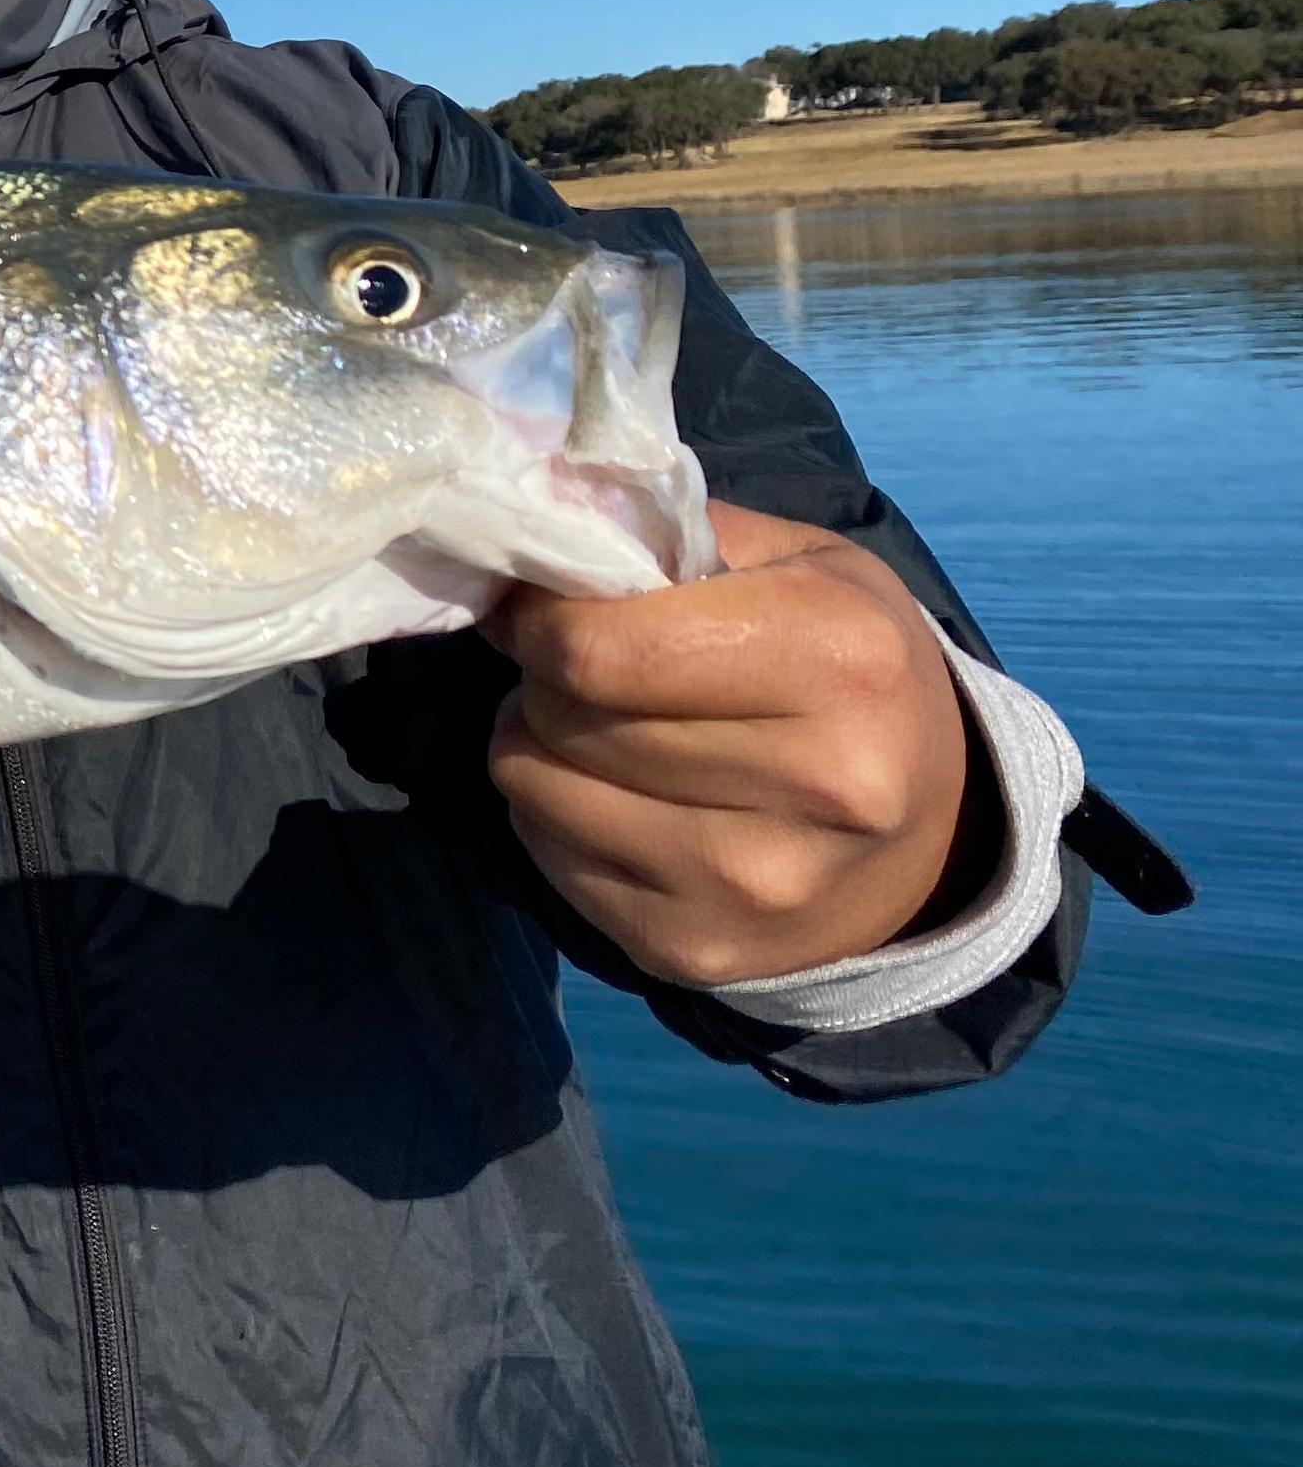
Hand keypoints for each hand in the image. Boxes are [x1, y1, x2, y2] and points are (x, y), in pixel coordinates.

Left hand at [485, 500, 980, 986]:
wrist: (933, 842)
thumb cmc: (849, 673)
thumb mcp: (802, 565)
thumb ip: (675, 530)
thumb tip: (536, 518)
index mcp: (842, 661)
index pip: (600, 645)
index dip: (542, 615)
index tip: (545, 603)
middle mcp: (818, 785)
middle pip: (564, 712)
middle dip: (547, 673)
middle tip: (588, 664)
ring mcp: (757, 885)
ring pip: (532, 781)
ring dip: (541, 739)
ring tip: (606, 726)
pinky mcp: (696, 949)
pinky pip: (544, 851)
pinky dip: (556, 812)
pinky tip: (621, 796)